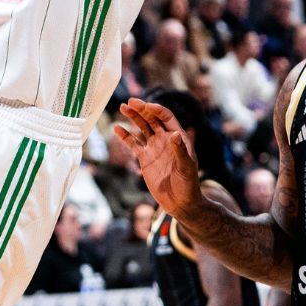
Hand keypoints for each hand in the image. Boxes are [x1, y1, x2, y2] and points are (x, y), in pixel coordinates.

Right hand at [112, 99, 203, 217]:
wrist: (180, 202)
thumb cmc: (189, 184)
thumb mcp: (186, 167)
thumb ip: (180, 151)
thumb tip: (174, 134)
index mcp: (178, 137)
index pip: (166, 117)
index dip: (156, 110)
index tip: (146, 106)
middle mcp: (165, 139)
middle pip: (151, 119)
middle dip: (141, 109)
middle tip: (130, 102)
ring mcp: (154, 147)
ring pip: (142, 128)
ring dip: (133, 117)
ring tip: (123, 107)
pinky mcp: (145, 158)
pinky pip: (133, 144)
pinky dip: (125, 136)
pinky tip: (117, 128)